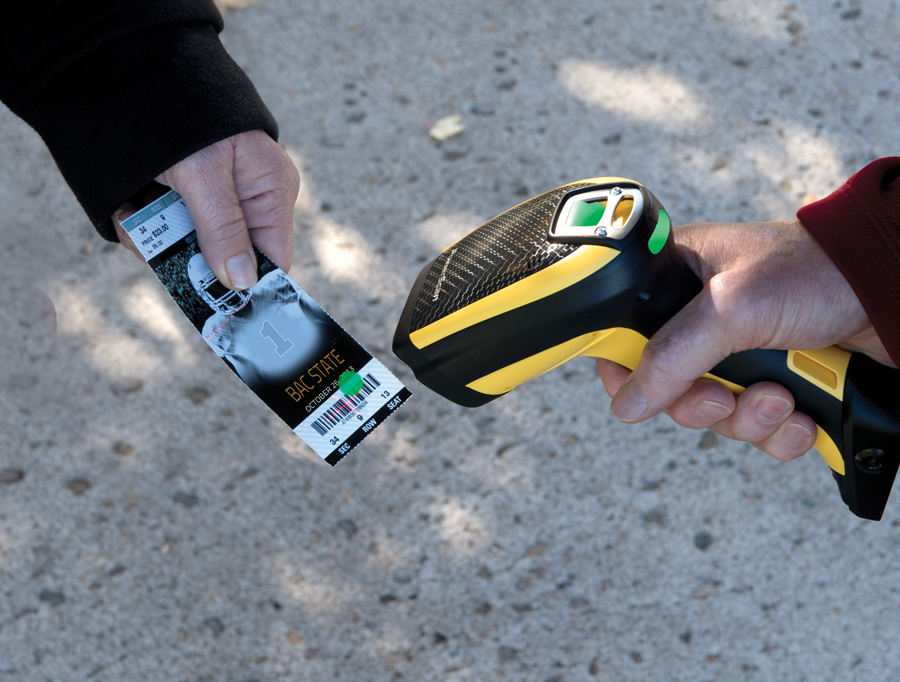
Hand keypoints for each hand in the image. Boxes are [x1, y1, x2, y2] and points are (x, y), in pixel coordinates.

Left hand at [113, 130, 299, 288]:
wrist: (140, 70)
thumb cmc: (186, 114)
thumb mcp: (204, 176)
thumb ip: (224, 229)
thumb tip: (242, 283)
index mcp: (271, 193)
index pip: (273, 259)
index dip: (249, 286)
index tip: (218, 306)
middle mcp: (249, 201)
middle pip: (228, 258)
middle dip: (187, 258)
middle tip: (155, 245)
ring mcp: (217, 201)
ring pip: (191, 248)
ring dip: (157, 240)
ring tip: (134, 214)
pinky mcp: (187, 198)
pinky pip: (167, 229)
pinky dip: (143, 223)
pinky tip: (130, 206)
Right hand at [596, 219, 892, 460]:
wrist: (894, 291)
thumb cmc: (816, 271)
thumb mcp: (730, 308)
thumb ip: (671, 355)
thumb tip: (626, 402)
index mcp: (676, 281)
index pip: (623, 334)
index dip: (625, 370)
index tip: (642, 393)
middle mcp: (702, 320)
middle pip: (668, 388)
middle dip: (703, 404)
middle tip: (727, 396)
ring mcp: (740, 353)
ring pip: (714, 414)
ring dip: (748, 419)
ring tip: (781, 400)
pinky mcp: (775, 381)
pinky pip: (755, 428)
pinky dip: (777, 432)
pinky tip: (800, 416)